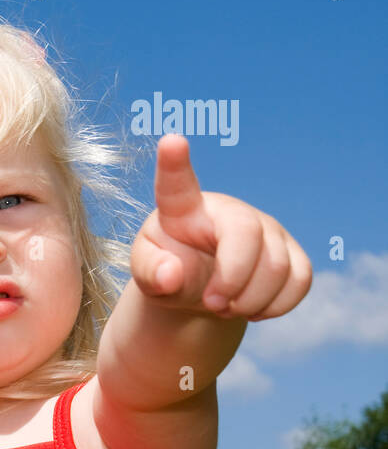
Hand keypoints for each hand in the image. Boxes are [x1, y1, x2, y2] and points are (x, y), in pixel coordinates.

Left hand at [130, 134, 312, 320]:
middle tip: (212, 303)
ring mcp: (265, 228)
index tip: (171, 142)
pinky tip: (252, 307)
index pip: (177, 183)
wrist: (200, 290)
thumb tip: (171, 274)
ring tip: (225, 306)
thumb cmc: (169, 271)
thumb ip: (150, 272)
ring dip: (249, 301)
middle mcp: (229, 210)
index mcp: (182, 209)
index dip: (174, 164)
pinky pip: (300, 280)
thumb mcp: (148, 275)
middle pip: (245, 235)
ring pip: (277, 267)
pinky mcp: (293, 252)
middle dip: (231, 279)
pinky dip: (275, 306)